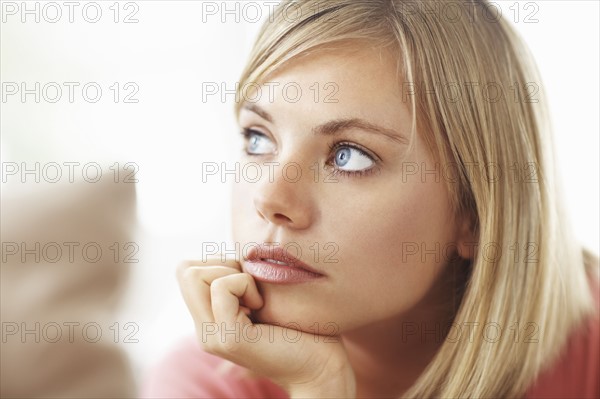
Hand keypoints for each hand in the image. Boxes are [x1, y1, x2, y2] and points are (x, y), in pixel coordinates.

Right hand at [177, 257, 355, 397]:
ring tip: (256, 299)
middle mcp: (204, 331)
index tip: (247, 281)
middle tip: (251, 288)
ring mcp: (212, 337)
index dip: (217, 263)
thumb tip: (230, 255)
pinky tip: (262, 307)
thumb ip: (237, 281)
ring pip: (194, 275)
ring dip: (233, 274)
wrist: (320, 366)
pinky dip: (246, 285)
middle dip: (222, 264)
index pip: (186, 270)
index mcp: (209, 321)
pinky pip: (222, 287)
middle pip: (185, 270)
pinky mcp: (229, 338)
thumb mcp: (259, 296)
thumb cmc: (299, 326)